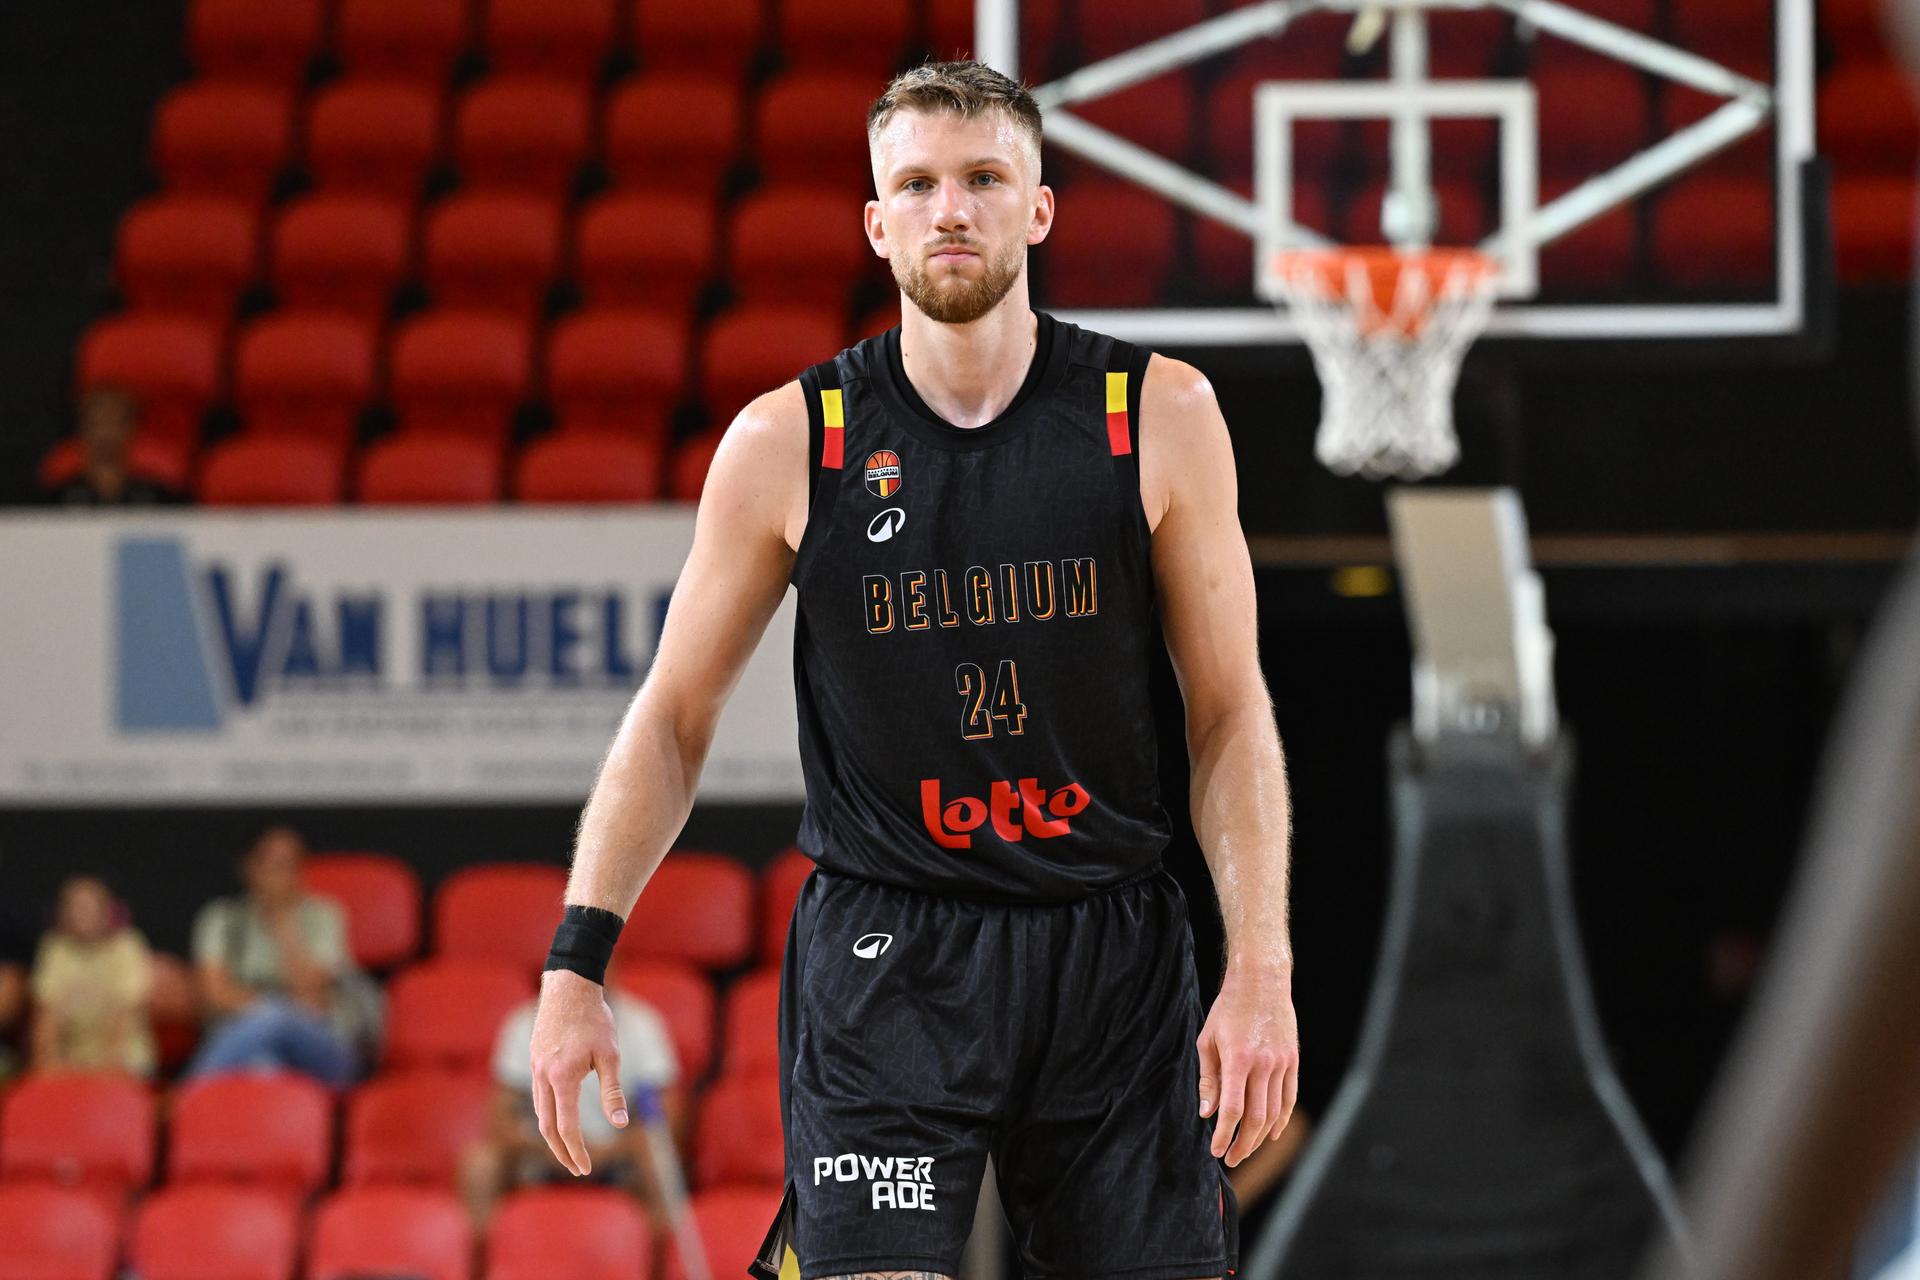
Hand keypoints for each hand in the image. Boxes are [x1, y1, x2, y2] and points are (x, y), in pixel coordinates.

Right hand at [529, 969, 628, 1175]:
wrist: (568, 986)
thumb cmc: (594, 1019)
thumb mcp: (610, 1055)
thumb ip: (612, 1092)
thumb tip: (620, 1125)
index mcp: (563, 1078)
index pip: (567, 1128)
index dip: (577, 1152)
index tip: (586, 1169)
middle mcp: (543, 1076)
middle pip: (547, 1127)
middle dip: (561, 1152)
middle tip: (577, 1169)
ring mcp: (535, 1068)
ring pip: (540, 1113)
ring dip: (553, 1136)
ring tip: (569, 1150)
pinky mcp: (534, 1059)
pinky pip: (538, 1096)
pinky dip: (547, 1115)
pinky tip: (559, 1118)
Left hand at [1196, 964, 1299, 1167]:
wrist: (1260, 982)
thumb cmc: (1227, 1010)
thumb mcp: (1208, 1041)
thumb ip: (1208, 1078)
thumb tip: (1207, 1113)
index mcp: (1238, 1059)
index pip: (1232, 1109)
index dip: (1224, 1134)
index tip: (1216, 1150)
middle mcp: (1263, 1064)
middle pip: (1256, 1118)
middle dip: (1243, 1144)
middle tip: (1231, 1158)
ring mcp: (1281, 1063)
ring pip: (1274, 1112)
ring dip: (1260, 1137)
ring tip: (1246, 1149)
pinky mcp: (1293, 1061)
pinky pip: (1289, 1098)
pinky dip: (1282, 1120)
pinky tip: (1271, 1134)